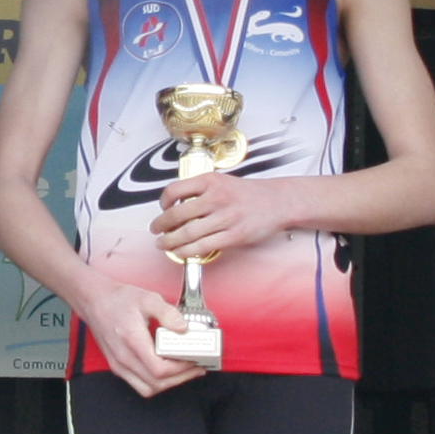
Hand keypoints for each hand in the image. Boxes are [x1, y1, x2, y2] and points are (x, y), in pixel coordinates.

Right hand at [73, 278, 205, 396]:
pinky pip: (139, 384)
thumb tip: (183, 328)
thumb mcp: (148, 298)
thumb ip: (167, 313)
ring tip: (184, 371)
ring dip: (168, 384)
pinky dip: (156, 382)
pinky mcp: (118, 367)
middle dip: (180, 378)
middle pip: (156, 383)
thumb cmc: (118, 300)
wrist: (94, 301)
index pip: (159, 369)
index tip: (194, 360)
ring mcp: (119, 365)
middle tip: (196, 368)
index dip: (181, 369)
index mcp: (132, 341)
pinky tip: (167, 370)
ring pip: (148, 388)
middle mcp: (124, 358)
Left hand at [153, 167, 290, 267]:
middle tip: (156, 230)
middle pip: (177, 214)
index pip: (175, 190)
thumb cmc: (249, 193)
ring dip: (170, 241)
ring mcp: (225, 218)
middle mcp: (216, 198)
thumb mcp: (223, 181)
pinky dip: (187, 252)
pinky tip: (181, 252)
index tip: (163, 209)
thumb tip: (176, 205)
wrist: (278, 202)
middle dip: (161, 225)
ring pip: (187, 233)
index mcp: (211, 181)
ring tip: (164, 244)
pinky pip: (202, 247)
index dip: (163, 202)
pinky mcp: (233, 236)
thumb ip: (201, 190)